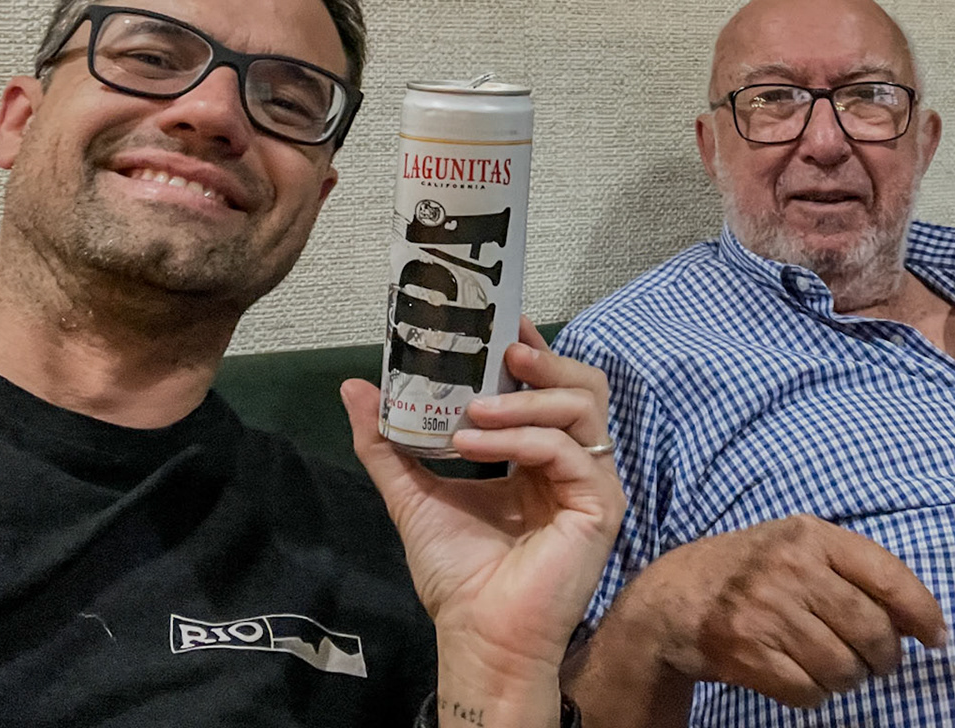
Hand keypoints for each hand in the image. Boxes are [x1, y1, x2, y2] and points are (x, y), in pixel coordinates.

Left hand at [340, 319, 624, 686]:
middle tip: (502, 350)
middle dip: (545, 360)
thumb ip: (389, 443)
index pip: (551, 385)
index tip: (501, 319)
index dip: (532, 348)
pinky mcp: (599, 506)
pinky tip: (473, 443)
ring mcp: (592, 483)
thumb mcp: (415, 494)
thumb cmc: (457, 574)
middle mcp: (574, 463)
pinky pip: (567, 451)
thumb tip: (355, 388)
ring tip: (473, 409)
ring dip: (525, 400)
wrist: (475, 634)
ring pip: (583, 407)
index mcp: (541, 456)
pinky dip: (520, 439)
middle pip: (584, 384)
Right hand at [604, 513, 946, 709]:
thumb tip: (917, 617)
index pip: (887, 574)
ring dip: (850, 679)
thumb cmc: (752, 569)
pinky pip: (807, 692)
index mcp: (811, 534)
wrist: (676, 596)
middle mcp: (790, 567)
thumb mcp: (799, 545)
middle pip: (870, 630)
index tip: (936, 636)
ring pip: (842, 667)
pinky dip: (816, 695)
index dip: (921, 611)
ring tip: (838, 668)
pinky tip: (805, 678)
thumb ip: (852, 568)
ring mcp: (765, 610)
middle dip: (886, 657)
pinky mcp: (746, 652)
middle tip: (881, 663)